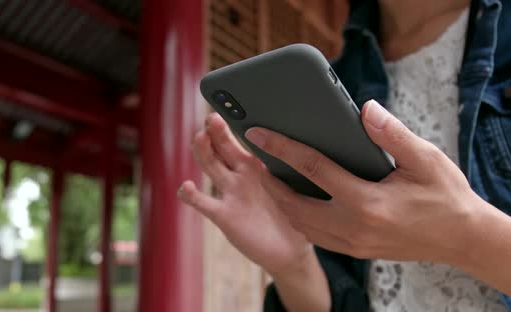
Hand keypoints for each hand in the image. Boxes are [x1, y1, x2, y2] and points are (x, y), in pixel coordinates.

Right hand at [177, 113, 312, 275]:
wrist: (290, 250)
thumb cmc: (296, 214)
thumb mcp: (298, 185)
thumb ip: (298, 164)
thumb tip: (312, 135)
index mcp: (258, 163)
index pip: (243, 137)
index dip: (236, 122)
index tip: (233, 106)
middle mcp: (240, 174)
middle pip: (223, 147)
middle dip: (217, 131)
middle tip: (214, 117)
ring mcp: (230, 193)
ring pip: (212, 166)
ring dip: (204, 152)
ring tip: (200, 138)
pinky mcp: (224, 215)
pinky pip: (205, 203)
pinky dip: (192, 195)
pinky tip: (186, 187)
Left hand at [245, 100, 486, 264]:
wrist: (461, 238)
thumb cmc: (444, 196)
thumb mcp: (426, 159)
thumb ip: (393, 134)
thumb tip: (365, 110)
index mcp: (367, 202)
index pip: (312, 169)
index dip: (281, 148)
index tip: (258, 134)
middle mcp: (354, 227)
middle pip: (294, 205)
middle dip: (271, 183)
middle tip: (260, 160)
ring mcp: (352, 243)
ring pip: (301, 225)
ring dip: (283, 202)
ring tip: (276, 178)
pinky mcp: (355, 250)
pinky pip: (315, 235)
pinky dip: (300, 217)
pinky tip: (301, 200)